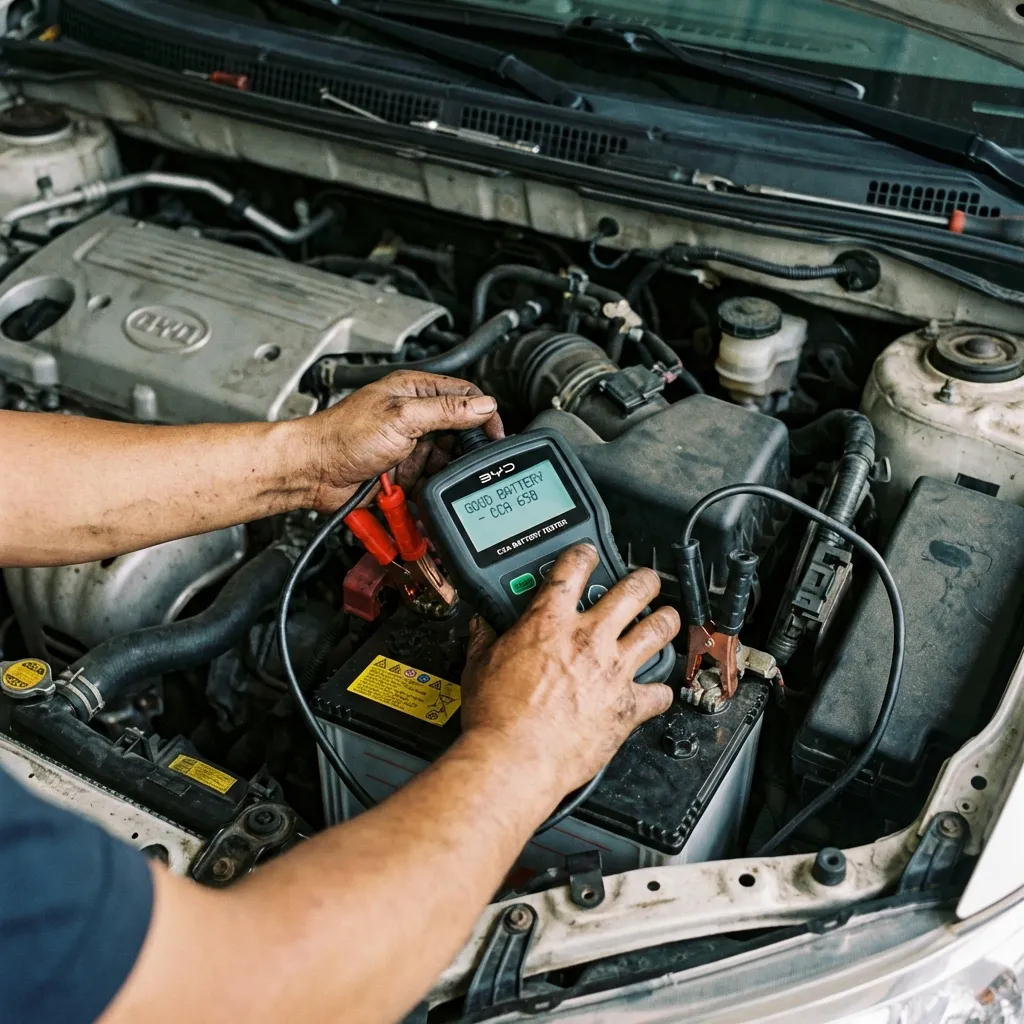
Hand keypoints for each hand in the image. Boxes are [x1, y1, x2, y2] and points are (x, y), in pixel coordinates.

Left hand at [302, 371, 503, 510]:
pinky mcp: (402, 471)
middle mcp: (414, 415)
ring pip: (444, 461)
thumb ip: (445, 411)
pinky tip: (422, 492)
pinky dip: (428, 489)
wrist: (313, 472)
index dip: (483, 414)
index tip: (495, 435)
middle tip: (462, 463)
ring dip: (441, 473)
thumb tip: (482, 406)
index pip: (464, 395)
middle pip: (458, 432)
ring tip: (431, 478)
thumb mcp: (402, 418)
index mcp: (414, 391)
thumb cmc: (342, 436)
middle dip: (461, 451)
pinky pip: (427, 481)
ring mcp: (408, 444)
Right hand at [459, 544, 680, 799]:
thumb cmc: (496, 717)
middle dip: (645, 580)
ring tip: (667, 618)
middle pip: (634, 590)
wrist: (514, 759)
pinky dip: (661, 692)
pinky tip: (658, 691)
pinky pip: (660, 693)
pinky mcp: (627, 706)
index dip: (585, 553)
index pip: (573, 569)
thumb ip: (485, 640)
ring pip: (658, 630)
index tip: (589, 554)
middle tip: (646, 581)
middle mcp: (587, 638)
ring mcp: (613, 670)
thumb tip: (481, 625)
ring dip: (667, 621)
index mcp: (549, 623)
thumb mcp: (479, 667)